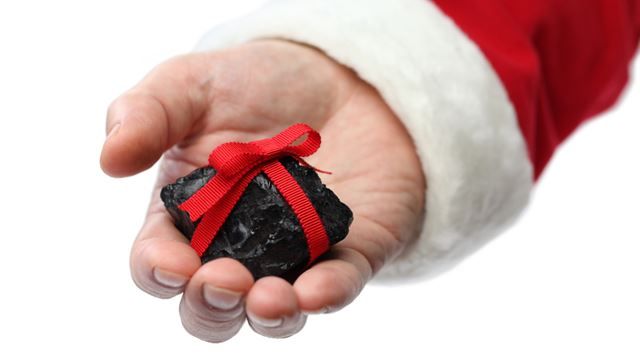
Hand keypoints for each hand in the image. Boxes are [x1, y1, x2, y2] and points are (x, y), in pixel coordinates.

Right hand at [100, 40, 424, 341]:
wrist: (336, 77)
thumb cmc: (254, 84)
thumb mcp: (193, 84)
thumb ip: (148, 112)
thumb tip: (110, 159)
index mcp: (188, 215)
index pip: (160, 263)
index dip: (160, 272)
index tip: (173, 264)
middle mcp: (238, 247)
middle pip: (213, 306)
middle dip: (211, 307)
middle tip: (223, 280)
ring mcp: (294, 256)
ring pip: (272, 314)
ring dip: (267, 318)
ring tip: (267, 299)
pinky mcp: (347, 251)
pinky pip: (339, 286)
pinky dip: (328, 296)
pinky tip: (318, 291)